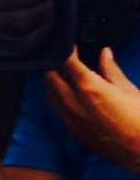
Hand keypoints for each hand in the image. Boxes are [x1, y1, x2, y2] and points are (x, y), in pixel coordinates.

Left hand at [44, 49, 139, 171]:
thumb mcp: (128, 89)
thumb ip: (111, 70)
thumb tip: (104, 53)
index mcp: (89, 88)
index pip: (66, 62)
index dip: (66, 51)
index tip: (70, 46)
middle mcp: (74, 104)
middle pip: (51, 78)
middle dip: (57, 68)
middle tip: (68, 63)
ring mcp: (71, 120)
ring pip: (52, 97)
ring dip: (57, 86)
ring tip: (71, 81)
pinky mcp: (74, 133)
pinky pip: (60, 113)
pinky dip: (63, 103)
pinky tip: (77, 102)